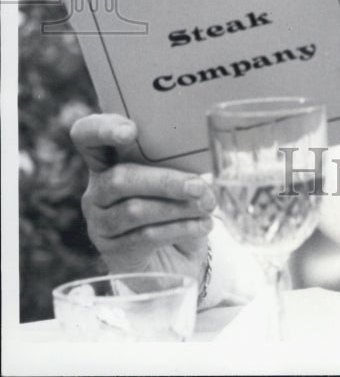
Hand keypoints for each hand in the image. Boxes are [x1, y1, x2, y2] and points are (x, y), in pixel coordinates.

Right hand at [71, 113, 213, 285]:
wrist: (175, 254)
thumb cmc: (175, 202)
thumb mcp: (178, 177)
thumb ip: (182, 165)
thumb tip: (204, 177)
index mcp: (108, 158)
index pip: (87, 134)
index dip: (103, 129)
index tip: (130, 131)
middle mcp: (97, 188)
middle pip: (120, 179)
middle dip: (164, 181)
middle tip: (198, 186)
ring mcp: (100, 220)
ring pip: (135, 210)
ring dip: (177, 208)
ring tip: (207, 206)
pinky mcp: (112, 249)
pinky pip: (145, 236)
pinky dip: (180, 229)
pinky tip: (201, 225)